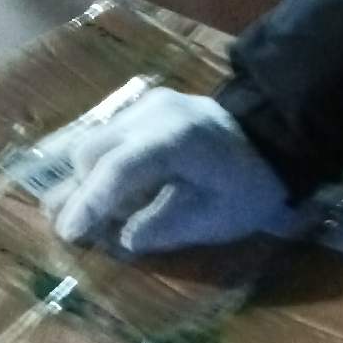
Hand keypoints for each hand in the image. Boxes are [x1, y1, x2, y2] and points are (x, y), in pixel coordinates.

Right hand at [46, 88, 300, 254]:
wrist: (273, 141)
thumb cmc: (247, 188)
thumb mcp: (215, 219)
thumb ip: (166, 227)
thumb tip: (123, 238)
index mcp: (175, 139)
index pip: (117, 168)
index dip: (89, 203)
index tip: (70, 234)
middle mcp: (153, 113)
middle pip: (92, 149)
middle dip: (82, 192)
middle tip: (84, 229)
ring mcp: (147, 104)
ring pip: (93, 139)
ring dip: (88, 178)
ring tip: (99, 212)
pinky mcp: (145, 107)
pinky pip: (108, 136)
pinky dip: (103, 165)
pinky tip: (117, 190)